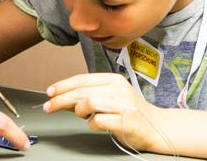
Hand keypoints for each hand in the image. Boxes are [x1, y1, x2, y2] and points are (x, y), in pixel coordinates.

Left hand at [44, 73, 165, 152]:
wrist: (157, 126)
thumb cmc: (130, 112)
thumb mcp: (110, 97)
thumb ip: (88, 95)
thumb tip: (62, 97)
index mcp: (113, 80)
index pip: (82, 79)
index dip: (63, 85)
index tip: (50, 92)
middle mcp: (118, 89)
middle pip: (82, 91)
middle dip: (61, 99)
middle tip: (49, 107)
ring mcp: (123, 104)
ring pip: (89, 102)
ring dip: (79, 111)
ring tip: (82, 116)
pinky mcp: (125, 121)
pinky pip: (99, 121)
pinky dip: (93, 124)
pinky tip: (97, 124)